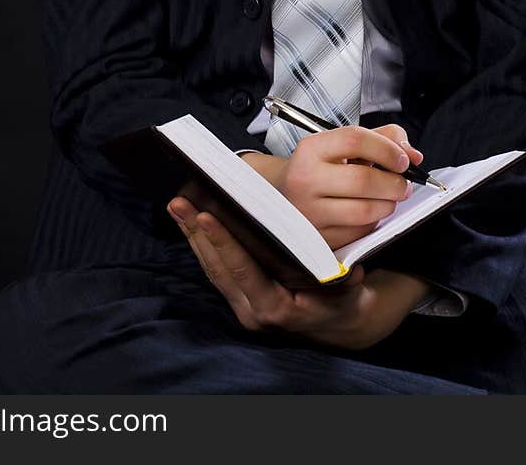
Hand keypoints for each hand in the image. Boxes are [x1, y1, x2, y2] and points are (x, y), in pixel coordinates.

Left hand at [167, 197, 431, 350]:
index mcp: (275, 308)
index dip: (224, 242)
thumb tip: (345, 265)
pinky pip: (216, 270)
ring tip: (178, 205)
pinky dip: (203, 244)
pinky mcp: (239, 297)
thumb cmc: (343, 300)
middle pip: (217, 268)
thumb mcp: (346, 290)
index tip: (206, 215)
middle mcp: (252, 311)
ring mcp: (242, 306)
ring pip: (211, 268)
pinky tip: (192, 222)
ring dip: (193, 236)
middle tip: (179, 202)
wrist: (340, 324)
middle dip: (196, 233)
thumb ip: (340, 278)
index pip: (242, 270)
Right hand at [241, 122, 424, 248]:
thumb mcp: (342, 145)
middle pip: (363, 179)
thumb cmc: (320, 167)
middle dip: (394, 183)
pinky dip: (373, 223)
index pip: (355, 139)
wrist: (282, 196)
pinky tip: (370, 212)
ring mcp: (309, 213)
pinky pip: (358, 233)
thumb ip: (382, 139)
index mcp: (310, 149)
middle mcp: (305, 180)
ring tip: (389, 197)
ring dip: (388, 204)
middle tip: (404, 183)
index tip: (403, 159)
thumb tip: (413, 155)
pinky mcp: (317, 239)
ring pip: (364, 211)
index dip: (387, 148)